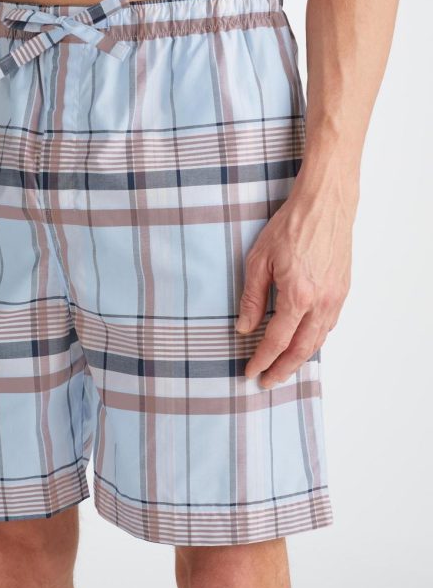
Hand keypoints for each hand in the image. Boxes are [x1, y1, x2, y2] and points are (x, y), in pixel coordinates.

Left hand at [236, 190, 352, 387]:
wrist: (324, 206)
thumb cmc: (290, 227)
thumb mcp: (258, 260)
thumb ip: (252, 298)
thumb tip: (245, 327)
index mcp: (297, 296)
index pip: (277, 340)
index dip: (262, 359)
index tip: (251, 372)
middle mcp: (321, 302)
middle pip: (301, 350)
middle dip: (282, 369)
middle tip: (267, 382)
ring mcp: (335, 298)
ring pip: (318, 340)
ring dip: (300, 359)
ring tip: (283, 369)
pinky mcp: (343, 290)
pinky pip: (329, 325)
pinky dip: (315, 340)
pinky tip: (304, 343)